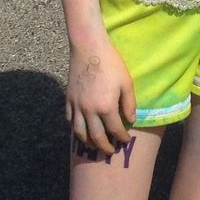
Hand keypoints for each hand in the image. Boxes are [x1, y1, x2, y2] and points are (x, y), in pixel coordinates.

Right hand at [67, 33, 135, 154]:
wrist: (88, 48)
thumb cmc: (111, 63)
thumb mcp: (126, 82)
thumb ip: (129, 104)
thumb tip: (131, 120)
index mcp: (106, 107)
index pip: (115, 130)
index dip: (122, 137)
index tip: (126, 141)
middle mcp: (89, 111)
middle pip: (95, 136)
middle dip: (104, 146)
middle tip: (110, 151)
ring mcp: (76, 106)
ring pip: (79, 132)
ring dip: (88, 142)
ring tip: (95, 145)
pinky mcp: (68, 99)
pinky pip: (69, 119)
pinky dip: (75, 127)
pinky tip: (80, 129)